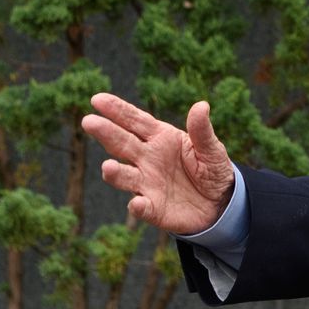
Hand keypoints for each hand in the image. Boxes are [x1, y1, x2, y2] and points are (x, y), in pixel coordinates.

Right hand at [82, 94, 234, 234]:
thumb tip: (201, 105)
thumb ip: (202, 130)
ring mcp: (147, 184)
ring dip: (114, 172)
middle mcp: (147, 158)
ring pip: (125, 176)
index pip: (134, 120)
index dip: (116, 109)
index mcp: (160, 137)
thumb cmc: (210, 168)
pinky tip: (137, 203)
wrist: (220, 202)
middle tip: (88, 122)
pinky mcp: (154, 208)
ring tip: (107, 167)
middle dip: (105, 133)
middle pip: (122, 143)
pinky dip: (138, 206)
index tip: (97, 99)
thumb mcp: (211, 148)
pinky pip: (142, 207)